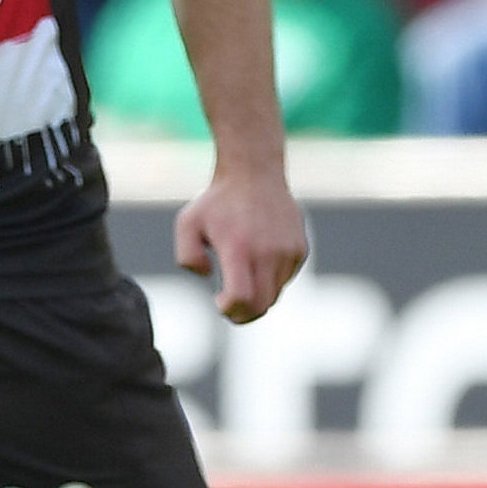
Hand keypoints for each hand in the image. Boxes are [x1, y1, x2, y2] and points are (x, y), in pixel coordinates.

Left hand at [174, 163, 307, 323]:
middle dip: (243, 314)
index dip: (229, 310)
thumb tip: (209, 276)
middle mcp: (268, 252)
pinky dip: (272, 280)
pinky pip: (286, 279)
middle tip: (229, 307)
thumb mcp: (187, 225)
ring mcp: (288, 251)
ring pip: (275, 294)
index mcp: (239, 249)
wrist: (254, 172)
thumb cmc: (217, 202)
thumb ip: (187, 259)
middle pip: (262, 305)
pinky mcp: (299, 248)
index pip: (242, 299)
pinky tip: (258, 260)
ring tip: (242, 276)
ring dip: (257, 295)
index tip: (218, 300)